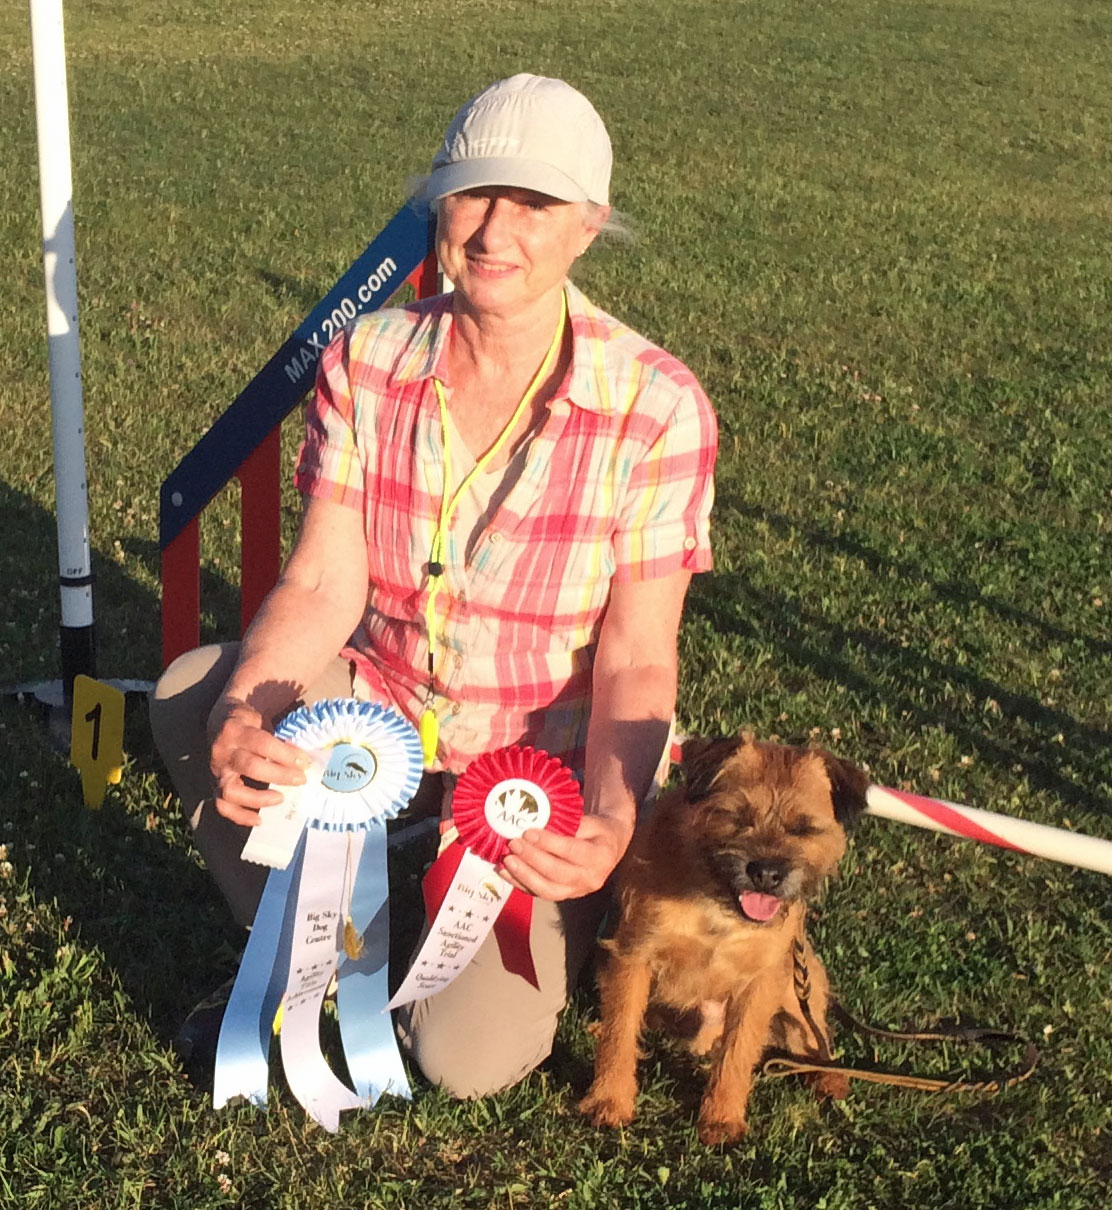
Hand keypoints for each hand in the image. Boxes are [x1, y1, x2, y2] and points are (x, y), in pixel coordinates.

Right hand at [207, 698, 312, 826]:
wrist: (216, 723)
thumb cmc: (246, 721)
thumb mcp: (260, 718)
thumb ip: (278, 734)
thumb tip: (302, 757)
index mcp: (235, 730)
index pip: (263, 743)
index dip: (285, 754)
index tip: (304, 761)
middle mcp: (223, 752)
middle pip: (251, 767)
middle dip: (280, 775)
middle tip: (300, 779)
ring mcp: (216, 771)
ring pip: (232, 791)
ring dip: (259, 799)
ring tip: (280, 799)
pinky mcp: (214, 786)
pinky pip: (223, 807)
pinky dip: (240, 816)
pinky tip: (259, 820)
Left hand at [499, 814, 630, 900]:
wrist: (608, 850)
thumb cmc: (597, 832)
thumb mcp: (592, 822)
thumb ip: (571, 824)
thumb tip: (540, 822)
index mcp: (601, 857)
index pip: (571, 851)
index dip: (548, 843)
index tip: (528, 832)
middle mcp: (590, 879)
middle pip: (557, 873)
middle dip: (532, 858)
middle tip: (514, 843)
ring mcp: (577, 892)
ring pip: (547, 890)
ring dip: (524, 875)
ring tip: (507, 860)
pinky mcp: (564, 897)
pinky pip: (539, 894)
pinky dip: (520, 884)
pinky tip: (505, 872)